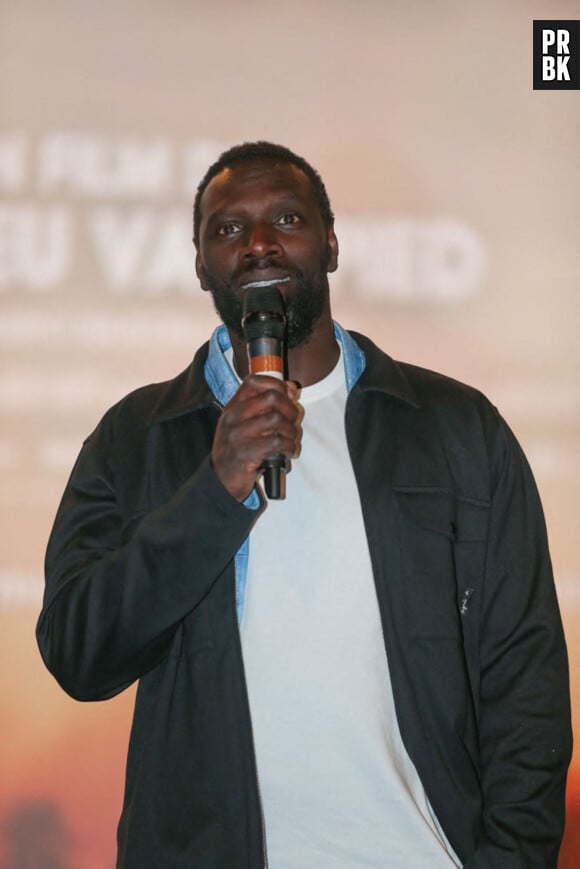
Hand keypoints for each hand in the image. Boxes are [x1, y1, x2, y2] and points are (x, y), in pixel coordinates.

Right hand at [211, 376, 300, 500]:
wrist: (220, 479)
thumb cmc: (236, 449)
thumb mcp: (243, 423)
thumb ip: (263, 406)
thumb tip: (290, 388)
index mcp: (233, 406)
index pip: (254, 381)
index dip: (276, 384)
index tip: (288, 395)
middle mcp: (234, 417)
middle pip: (271, 397)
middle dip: (290, 409)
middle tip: (292, 421)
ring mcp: (238, 434)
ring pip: (277, 419)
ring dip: (291, 431)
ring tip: (290, 440)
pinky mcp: (246, 452)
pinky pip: (277, 442)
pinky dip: (289, 447)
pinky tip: (288, 452)